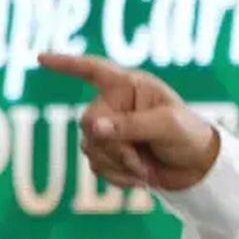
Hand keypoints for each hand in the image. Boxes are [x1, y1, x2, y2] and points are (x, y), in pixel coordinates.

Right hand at [38, 53, 219, 190]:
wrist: (197, 169)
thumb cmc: (189, 135)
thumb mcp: (167, 125)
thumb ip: (131, 125)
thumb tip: (92, 128)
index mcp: (130, 86)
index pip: (94, 70)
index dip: (67, 64)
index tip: (40, 58)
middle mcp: (115, 104)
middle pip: (88, 123)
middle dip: (114, 147)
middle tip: (140, 161)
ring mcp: (110, 129)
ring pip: (90, 148)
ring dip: (118, 165)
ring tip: (145, 170)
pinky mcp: (109, 153)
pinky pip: (95, 166)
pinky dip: (116, 177)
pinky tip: (139, 180)